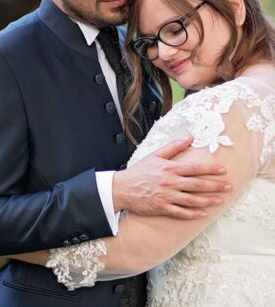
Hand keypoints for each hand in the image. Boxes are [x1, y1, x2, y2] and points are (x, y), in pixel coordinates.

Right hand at [113, 138, 230, 218]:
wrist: (121, 188)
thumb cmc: (139, 171)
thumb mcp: (154, 155)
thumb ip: (173, 147)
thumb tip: (190, 137)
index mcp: (169, 168)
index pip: (194, 168)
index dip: (210, 169)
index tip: (223, 170)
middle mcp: (170, 182)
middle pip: (197, 184)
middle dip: (215, 185)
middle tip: (229, 186)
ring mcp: (166, 196)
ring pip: (192, 200)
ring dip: (208, 200)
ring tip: (220, 200)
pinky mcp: (162, 208)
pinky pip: (181, 213)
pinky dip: (193, 214)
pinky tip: (203, 213)